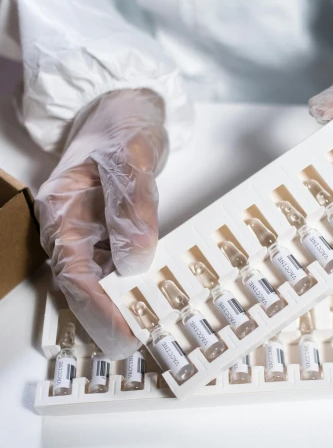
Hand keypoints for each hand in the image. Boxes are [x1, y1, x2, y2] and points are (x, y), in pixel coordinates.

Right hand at [35, 89, 167, 357]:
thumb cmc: (122, 124)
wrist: (127, 105)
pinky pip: (117, 261)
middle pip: (81, 282)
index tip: (121, 330)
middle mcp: (70, 225)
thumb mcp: (130, 159)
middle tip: (135, 342)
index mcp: (61, 209)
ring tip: (150, 326)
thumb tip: (135, 260)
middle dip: (105, 316)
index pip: (72, 271)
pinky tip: (156, 293)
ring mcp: (89, 228)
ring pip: (98, 277)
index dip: (95, 306)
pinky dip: (135, 280)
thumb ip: (131, 207)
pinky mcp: (109, 228)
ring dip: (120, 303)